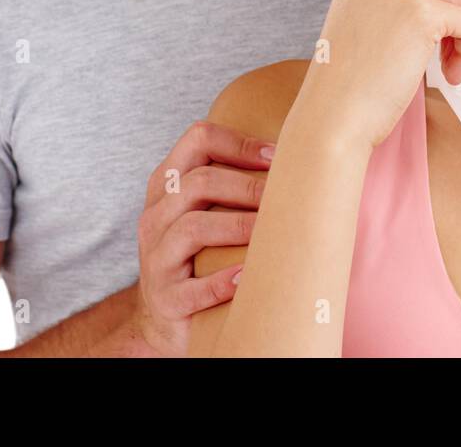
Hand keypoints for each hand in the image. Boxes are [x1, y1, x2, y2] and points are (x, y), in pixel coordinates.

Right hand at [129, 119, 275, 355]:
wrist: (167, 320)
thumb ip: (235, 184)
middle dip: (248, 187)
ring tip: (271, 233)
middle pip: (198, 182)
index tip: (278, 157)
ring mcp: (155, 257)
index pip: (198, 139)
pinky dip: (223, 282)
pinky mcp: (165, 298)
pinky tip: (248, 277)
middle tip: (286, 198)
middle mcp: (156, 216)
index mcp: (168, 185)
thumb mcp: (207, 211)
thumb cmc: (201, 255)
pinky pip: (193, 288)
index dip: (240, 143)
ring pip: (192, 227)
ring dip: (239, 226)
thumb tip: (305, 160)